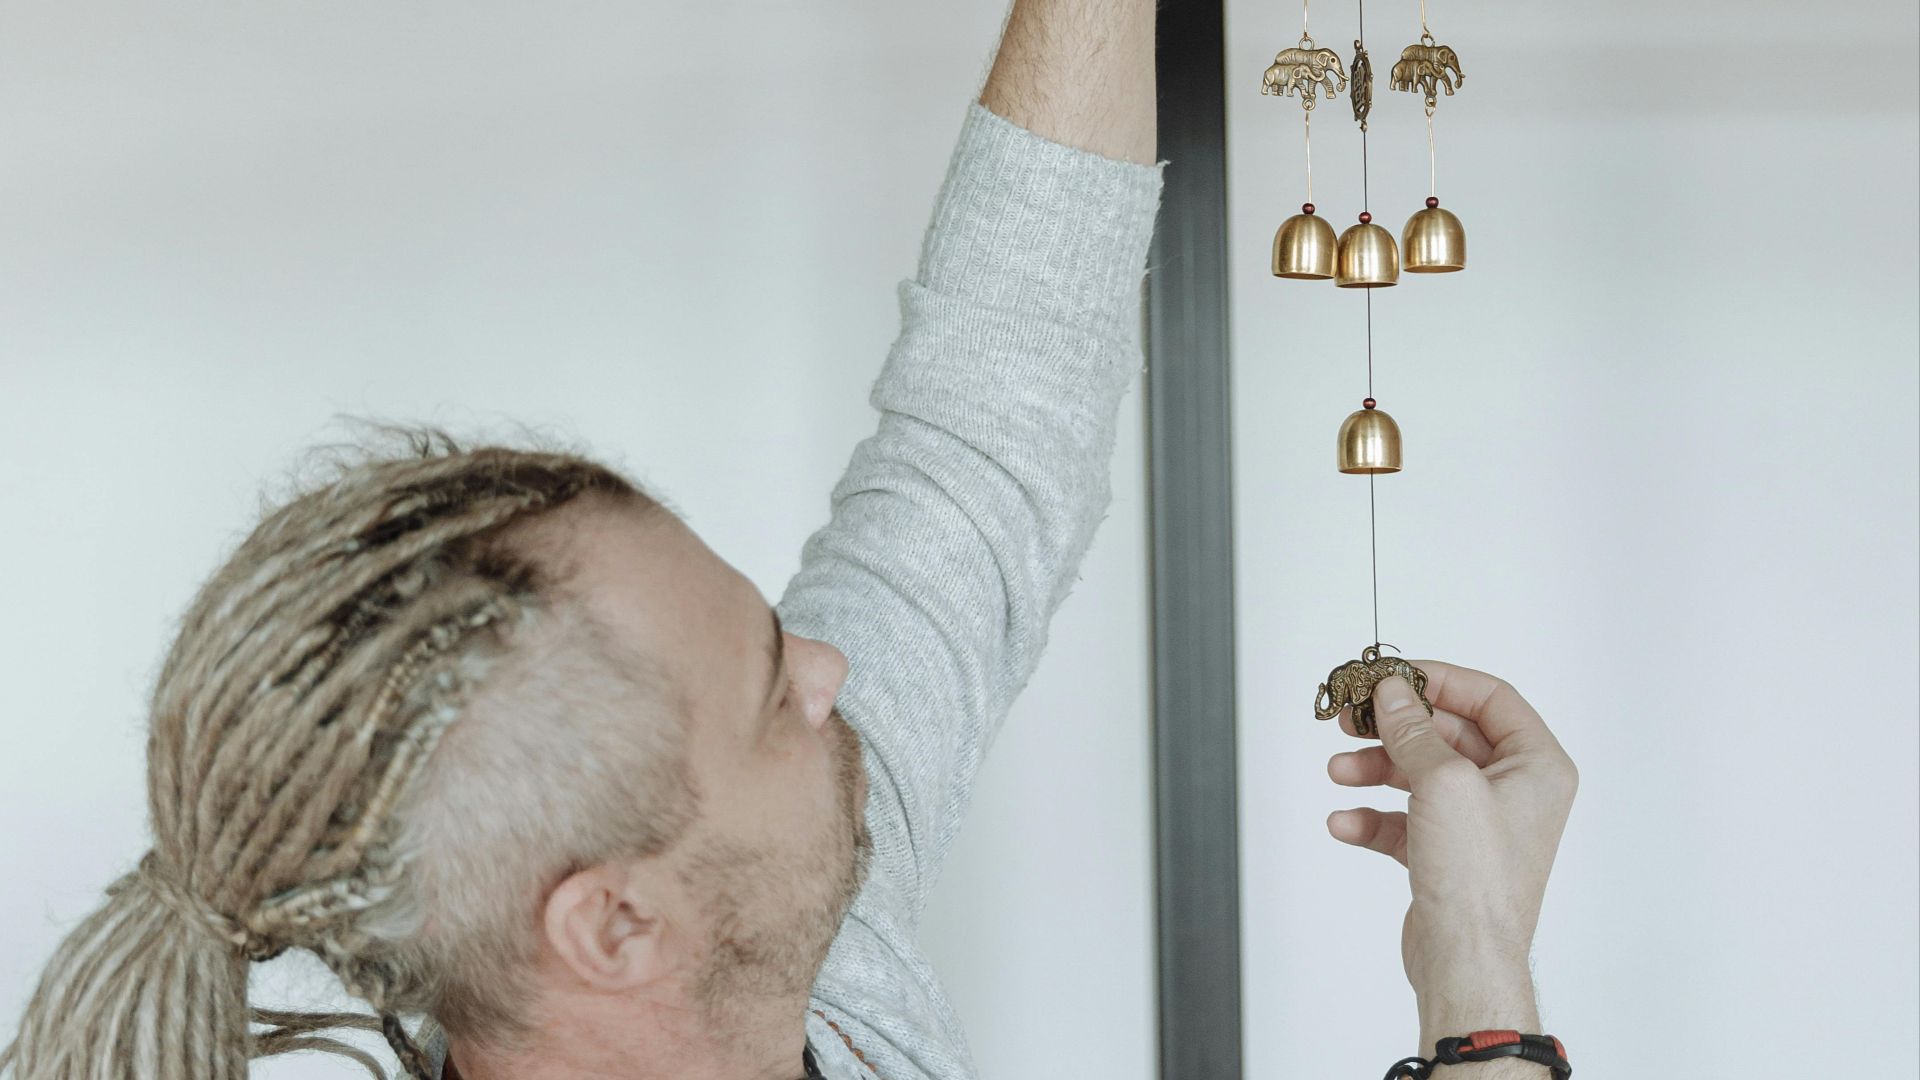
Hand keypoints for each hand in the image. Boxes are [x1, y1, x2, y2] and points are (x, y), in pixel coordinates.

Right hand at [1325, 661, 1577, 1048]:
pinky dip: (1372, 816)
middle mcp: (1513, 791)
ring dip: (1375, 768)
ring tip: (1340, 769)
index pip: (1490, 698)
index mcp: (1536, 765)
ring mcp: (1479, 824)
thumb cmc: (1478, 879)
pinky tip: (1345, 822)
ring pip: (1419, 774)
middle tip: (1353, 717)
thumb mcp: (1442, 781)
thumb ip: (1412, 730)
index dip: (1439, 681)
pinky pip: (1404, 819)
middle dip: (1394, 727)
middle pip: (1446, 734)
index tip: (1393, 677)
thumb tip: (1392, 692)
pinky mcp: (1447, 854)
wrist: (1464, 958)